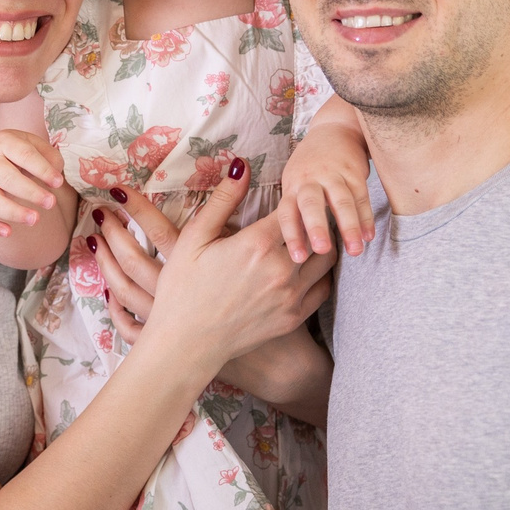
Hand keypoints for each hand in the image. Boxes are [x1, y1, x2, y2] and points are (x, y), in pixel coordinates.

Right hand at [0, 128, 64, 239]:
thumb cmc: (17, 154)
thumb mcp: (34, 145)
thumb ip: (50, 157)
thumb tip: (56, 175)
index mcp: (4, 143)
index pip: (24, 155)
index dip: (42, 169)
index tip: (58, 183)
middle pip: (6, 178)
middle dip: (30, 192)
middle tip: (51, 203)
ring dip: (13, 212)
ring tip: (34, 219)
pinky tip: (8, 232)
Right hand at [90, 175, 332, 365]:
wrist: (185, 345)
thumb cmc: (182, 290)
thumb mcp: (194, 238)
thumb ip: (223, 200)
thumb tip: (241, 164)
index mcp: (256, 244)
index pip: (293, 207)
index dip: (295, 198)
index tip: (293, 195)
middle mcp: (281, 268)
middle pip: (318, 230)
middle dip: (315, 218)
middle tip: (313, 210)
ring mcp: (290, 296)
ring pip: (327, 259)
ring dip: (324, 244)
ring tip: (314, 236)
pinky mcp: (293, 318)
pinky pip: (323, 289)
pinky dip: (322, 274)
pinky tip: (310, 267)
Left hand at [278, 121, 376, 262]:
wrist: (335, 129)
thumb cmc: (311, 165)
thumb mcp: (295, 182)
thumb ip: (296, 209)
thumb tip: (295, 247)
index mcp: (292, 185)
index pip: (287, 212)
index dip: (292, 235)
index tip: (297, 259)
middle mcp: (310, 179)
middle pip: (312, 204)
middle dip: (317, 227)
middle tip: (322, 250)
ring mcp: (333, 174)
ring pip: (342, 202)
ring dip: (349, 227)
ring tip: (355, 251)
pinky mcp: (354, 172)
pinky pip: (361, 197)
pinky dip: (366, 217)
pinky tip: (369, 236)